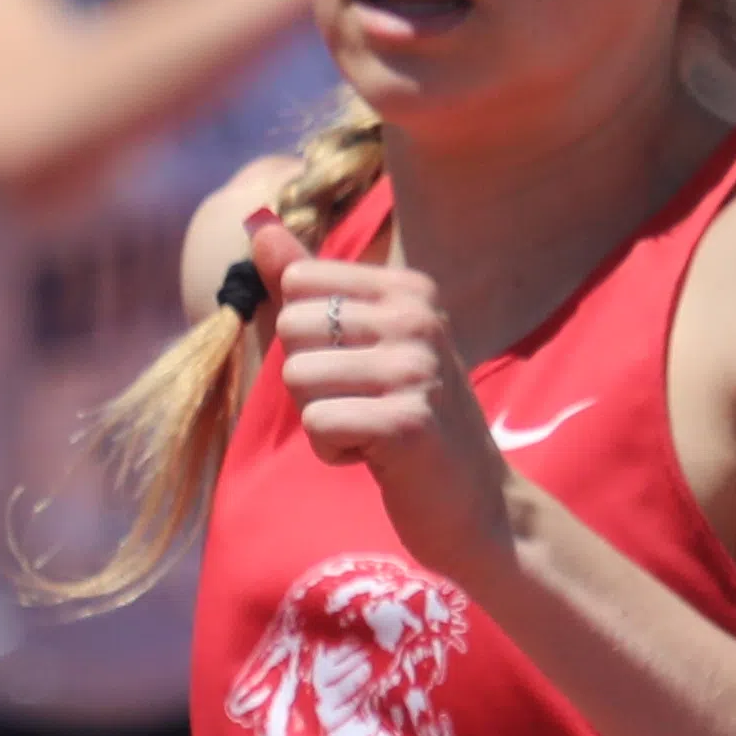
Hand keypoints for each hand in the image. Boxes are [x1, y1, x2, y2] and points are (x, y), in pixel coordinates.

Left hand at [255, 207, 516, 590]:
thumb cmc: (414, 424)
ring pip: (298, 377)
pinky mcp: (407, 423)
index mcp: (409, 288)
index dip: (309, 338)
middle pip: (291, 328)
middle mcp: (416, 318)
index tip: (358, 370)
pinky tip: (378, 459)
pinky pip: (317, 424)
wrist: (479, 507)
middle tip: (362, 406)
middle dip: (310, 381)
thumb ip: (311, 288)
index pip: (298, 281)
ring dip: (321, 420)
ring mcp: (415, 368)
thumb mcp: (368, 344)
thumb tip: (256, 227)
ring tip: (371, 432)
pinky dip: (334, 452)